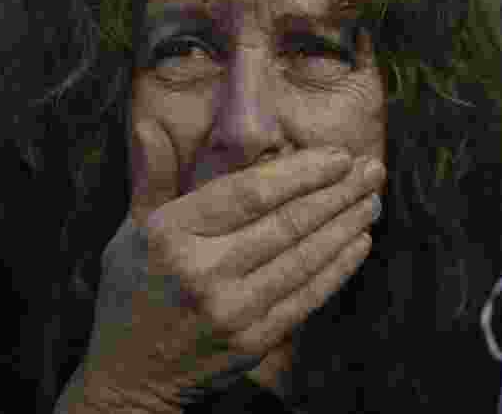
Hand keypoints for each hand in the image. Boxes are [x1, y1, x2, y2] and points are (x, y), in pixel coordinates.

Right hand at [58, 120, 383, 412]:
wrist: (130, 375)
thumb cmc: (132, 291)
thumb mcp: (132, 230)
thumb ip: (155, 177)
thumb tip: (151, 125)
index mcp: (174, 234)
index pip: (251, 193)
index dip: (301, 172)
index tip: (337, 155)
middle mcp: (204, 271)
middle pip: (287, 222)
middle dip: (337, 192)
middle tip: (371, 169)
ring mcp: (232, 310)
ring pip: (304, 257)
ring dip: (345, 225)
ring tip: (371, 199)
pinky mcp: (254, 340)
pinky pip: (307, 296)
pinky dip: (338, 267)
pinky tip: (359, 243)